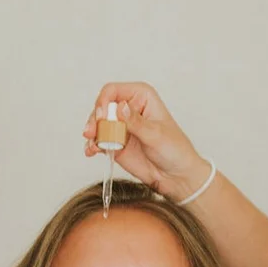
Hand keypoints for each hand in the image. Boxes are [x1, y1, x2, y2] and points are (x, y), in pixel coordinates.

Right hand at [83, 82, 211, 202]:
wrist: (175, 176)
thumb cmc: (174, 150)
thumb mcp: (155, 134)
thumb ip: (135, 122)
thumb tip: (120, 107)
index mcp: (141, 97)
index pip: (113, 91)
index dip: (103, 102)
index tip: (102, 117)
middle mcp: (128, 108)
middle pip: (102, 107)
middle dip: (94, 120)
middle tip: (91, 133)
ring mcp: (120, 127)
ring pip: (97, 124)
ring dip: (92, 133)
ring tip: (93, 145)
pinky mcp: (115, 143)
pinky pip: (98, 141)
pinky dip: (93, 146)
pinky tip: (91, 151)